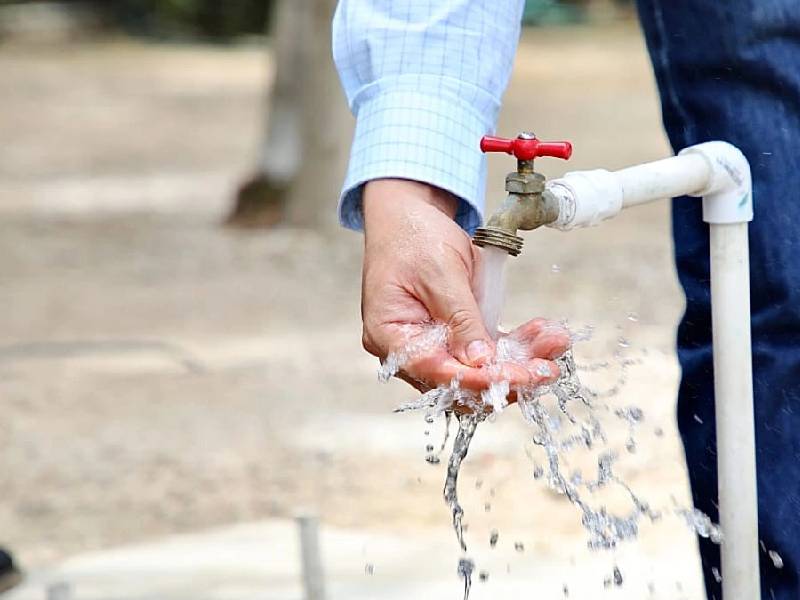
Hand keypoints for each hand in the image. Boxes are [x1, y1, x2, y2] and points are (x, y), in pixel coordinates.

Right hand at [361, 179, 568, 392]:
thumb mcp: (441, 273)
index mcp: (389, 336)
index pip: (435, 373)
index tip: (518, 377)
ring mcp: (428, 346)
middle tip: (547, 369)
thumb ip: (461, 319)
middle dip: (507, 377)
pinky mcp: (451, 337)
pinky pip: (484, 353)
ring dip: (519, 362)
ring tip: (554, 344)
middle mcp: (406, 351)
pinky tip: (544, 335)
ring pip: (477, 371)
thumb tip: (481, 361)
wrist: (407, 215)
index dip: (478, 380)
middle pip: (459, 383)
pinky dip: (514, 348)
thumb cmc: (413, 237)